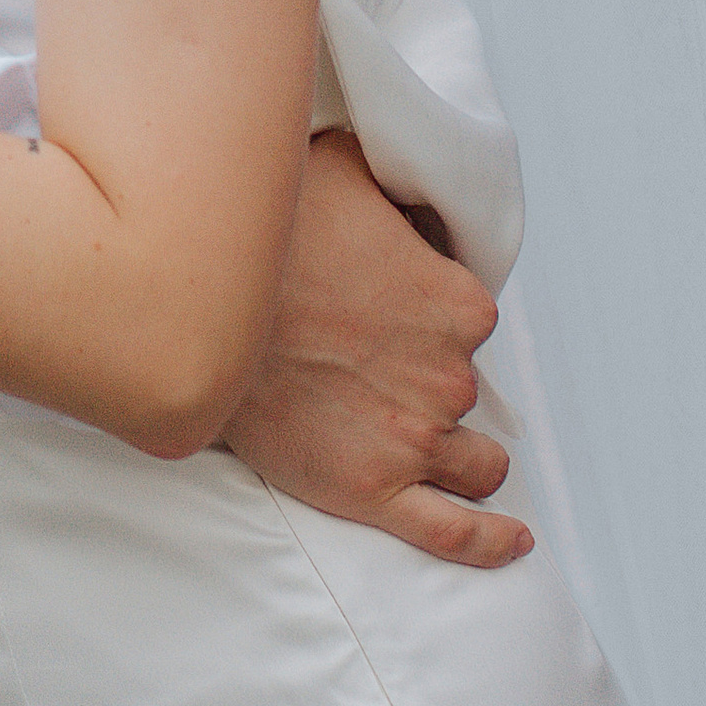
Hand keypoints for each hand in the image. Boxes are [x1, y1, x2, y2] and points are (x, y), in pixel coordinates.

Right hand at [221, 133, 531, 567]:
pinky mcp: (373, 492)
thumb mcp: (341, 166)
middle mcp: (448, 377)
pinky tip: (513, 541)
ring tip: (420, 433)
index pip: (469, 318)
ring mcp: (414, 441)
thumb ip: (392, 173)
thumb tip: (405, 162)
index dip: (430, 311)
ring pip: (474, 462)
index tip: (388, 305)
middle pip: (463, 388)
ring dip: (459, 451)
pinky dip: (491, 542)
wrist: (192, 309)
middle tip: (370, 358)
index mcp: (458, 304)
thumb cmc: (262, 239)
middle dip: (428, 377)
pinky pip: (454, 533)